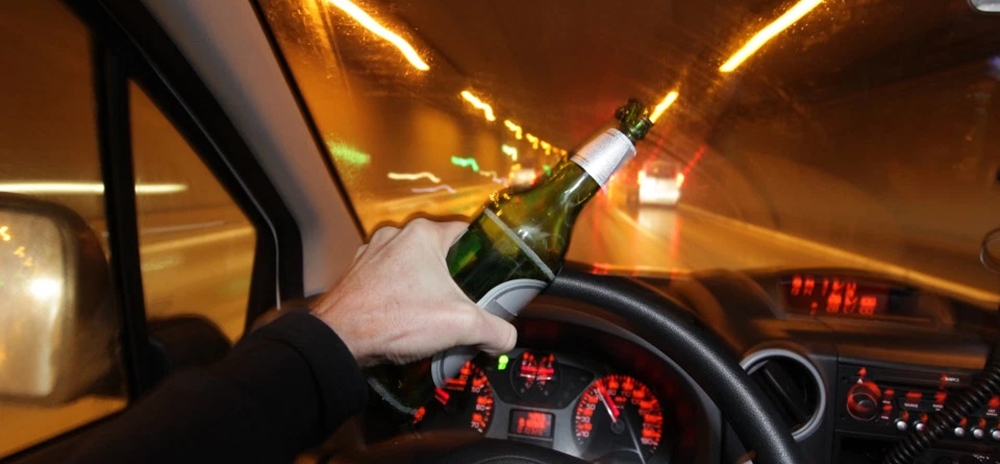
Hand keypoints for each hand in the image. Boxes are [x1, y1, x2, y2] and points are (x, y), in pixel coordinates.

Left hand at [310, 218, 517, 365]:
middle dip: (452, 280)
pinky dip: (397, 296)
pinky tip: (403, 320)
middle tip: (463, 305)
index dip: (483, 257)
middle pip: (439, 254)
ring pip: (410, 267)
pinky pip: (386, 281)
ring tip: (432, 316)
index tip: (489, 277)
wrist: (339, 340)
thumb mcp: (460, 325)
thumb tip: (507, 338)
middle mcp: (395, 236)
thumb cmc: (395, 320)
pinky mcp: (355, 275)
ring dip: (423, 288)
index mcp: (423, 234)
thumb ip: (495, 330)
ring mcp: (371, 254)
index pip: (466, 234)